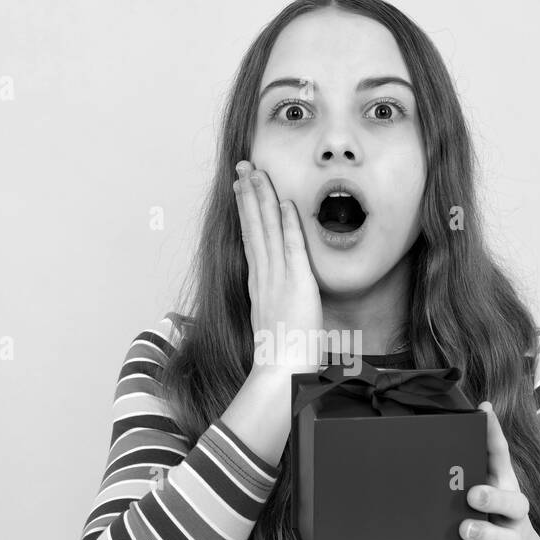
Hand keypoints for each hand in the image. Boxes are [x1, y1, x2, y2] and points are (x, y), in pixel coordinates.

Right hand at [234, 160, 323, 375]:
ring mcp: (278, 279)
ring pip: (267, 230)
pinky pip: (292, 248)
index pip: (251, 239)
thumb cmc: (281, 355)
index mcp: (258, 285)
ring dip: (262, 199)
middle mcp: (263, 277)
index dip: (246, 211)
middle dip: (248, 194)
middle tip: (244, 166)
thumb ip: (275, 305)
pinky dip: (289, 225)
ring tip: (256, 173)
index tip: (242, 189)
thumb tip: (276, 300)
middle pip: (254, 227)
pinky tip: (285, 204)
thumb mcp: (274, 323)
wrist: (280, 373)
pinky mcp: (297, 285)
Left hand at [450, 402, 539, 539]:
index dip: (494, 434)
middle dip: (493, 497)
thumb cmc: (494, 525)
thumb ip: (468, 480)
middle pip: (512, 502)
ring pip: (503, 539)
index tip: (483, 411)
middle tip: (471, 493)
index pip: (502, 459)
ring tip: (464, 531)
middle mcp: (513, 516)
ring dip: (483, 534)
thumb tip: (427, 454)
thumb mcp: (488, 502)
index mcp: (506, 491)